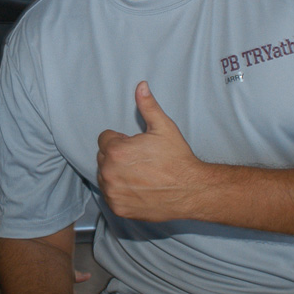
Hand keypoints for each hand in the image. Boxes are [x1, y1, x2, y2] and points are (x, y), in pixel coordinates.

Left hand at [96, 81, 201, 221]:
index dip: (121, 140)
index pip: (105, 139)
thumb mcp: (163, 127)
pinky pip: (110, 195)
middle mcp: (109, 172)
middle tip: (140, 161)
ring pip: (105, 177)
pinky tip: (138, 189)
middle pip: (103, 158)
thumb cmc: (177, 159)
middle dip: (116, 156)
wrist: (191, 190)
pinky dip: (119, 192)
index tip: (136, 147)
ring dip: (116, 174)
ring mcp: (112, 192)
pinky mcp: (118, 208)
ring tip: (140, 175)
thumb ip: (147, 106)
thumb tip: (140, 86)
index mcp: (116, 150)